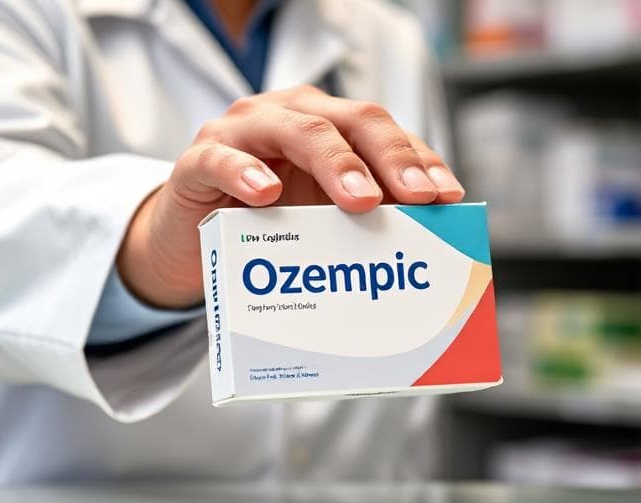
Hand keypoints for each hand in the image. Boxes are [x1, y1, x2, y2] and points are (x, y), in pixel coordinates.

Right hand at [116, 86, 464, 309]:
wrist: (192, 241)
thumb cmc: (269, 225)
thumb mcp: (324, 221)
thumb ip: (366, 220)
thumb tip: (429, 248)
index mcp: (328, 125)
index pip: (384, 132)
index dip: (419, 159)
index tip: (448, 195)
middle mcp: (290, 116)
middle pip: (351, 122)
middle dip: (391, 158)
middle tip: (418, 198)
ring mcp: (242, 133)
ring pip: (295, 129)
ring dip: (335, 162)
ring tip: (361, 199)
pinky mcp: (196, 163)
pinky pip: (220, 158)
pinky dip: (244, 172)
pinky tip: (267, 193)